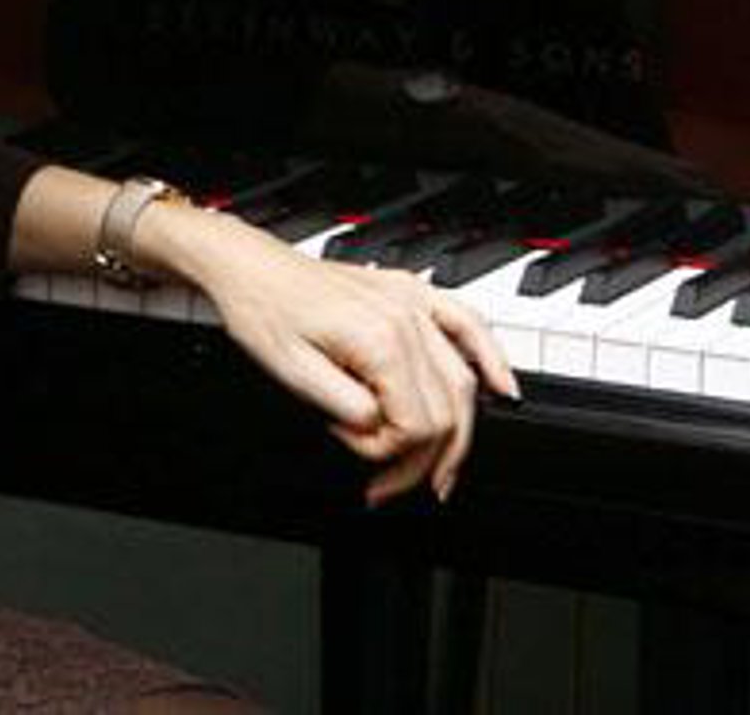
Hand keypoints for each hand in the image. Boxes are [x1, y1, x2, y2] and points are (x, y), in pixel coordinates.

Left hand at [138, 203, 519, 505]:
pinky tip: (502, 385)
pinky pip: (466, 321)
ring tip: (442, 470)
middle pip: (447, 409)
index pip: (417, 424)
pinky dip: (490, 356)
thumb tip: (382, 432)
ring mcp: (410, 301)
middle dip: (424, 458)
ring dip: (460, 431)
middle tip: (394, 485)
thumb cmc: (262, 310)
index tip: (357, 452)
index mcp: (380, 339)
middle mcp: (405, 317)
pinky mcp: (406, 291)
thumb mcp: (294, 375)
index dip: (390, 453)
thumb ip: (350, 411)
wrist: (247, 265)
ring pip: (462, 378)